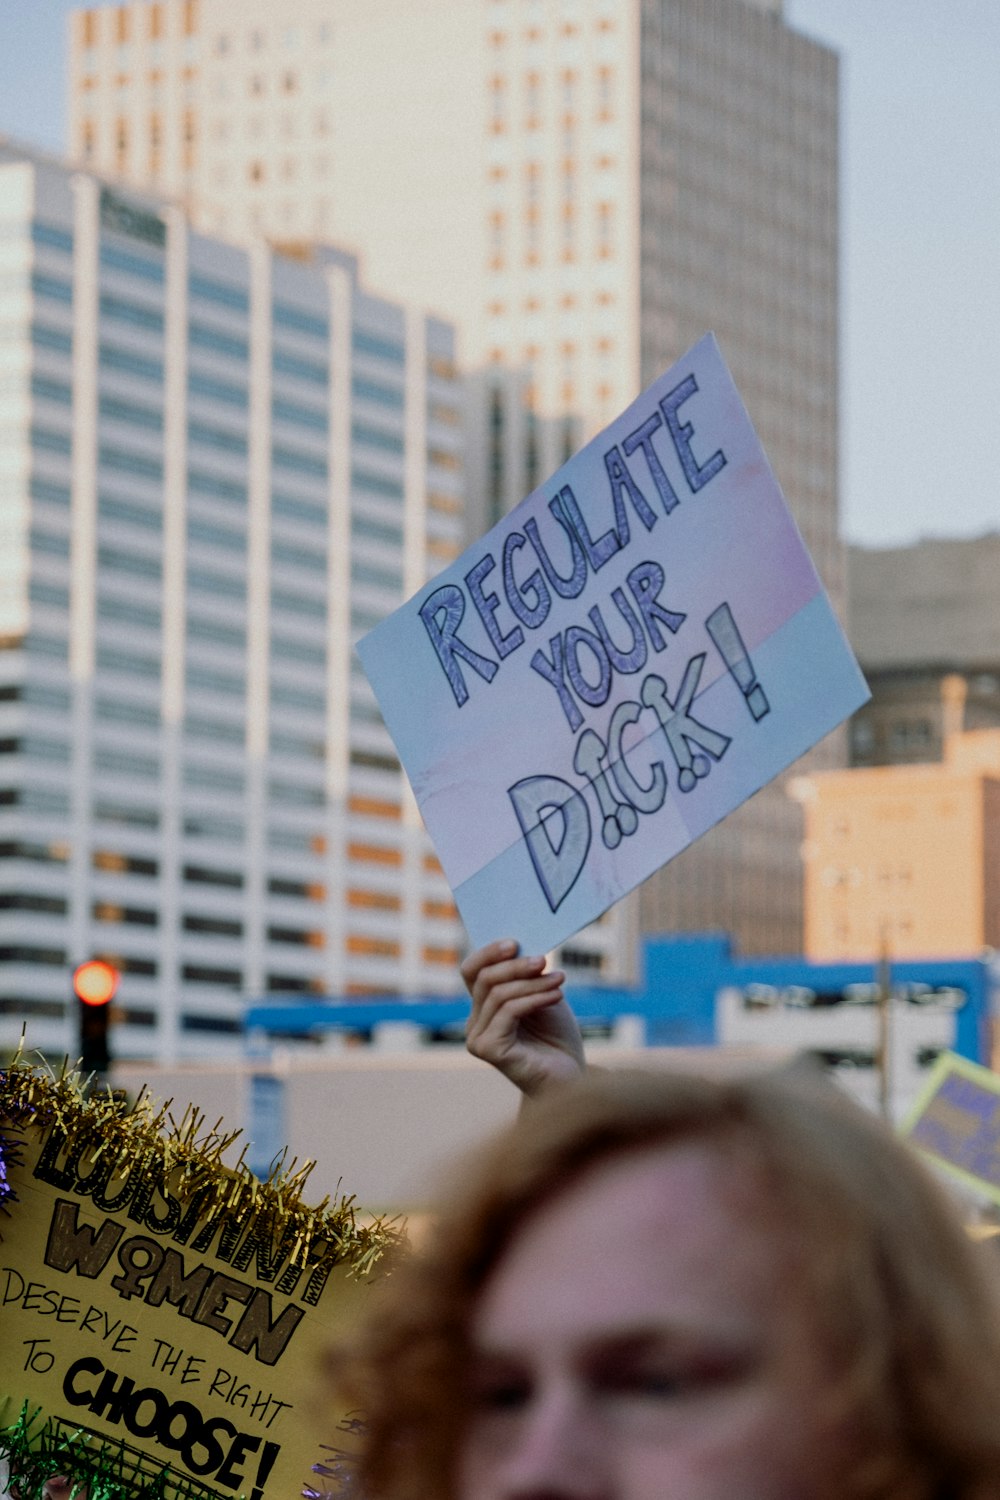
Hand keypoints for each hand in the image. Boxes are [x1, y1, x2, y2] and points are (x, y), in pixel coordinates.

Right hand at [462, 939, 585, 1097]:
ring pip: (499, 994)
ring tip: (559, 979)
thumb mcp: (542, 994)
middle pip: (484, 979)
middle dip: (515, 966)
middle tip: (543, 960)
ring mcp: (478, 1039)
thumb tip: (521, 948)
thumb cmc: (557, 1037)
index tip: (515, 942)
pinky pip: (508, 1012)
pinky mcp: (489, 1050)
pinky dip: (534, 999)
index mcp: (483, 1007)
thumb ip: (527, 974)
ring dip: (532, 983)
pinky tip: (557, 995)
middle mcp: (475, 1023)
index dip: (488, 953)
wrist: (571, 1076)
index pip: (472, 971)